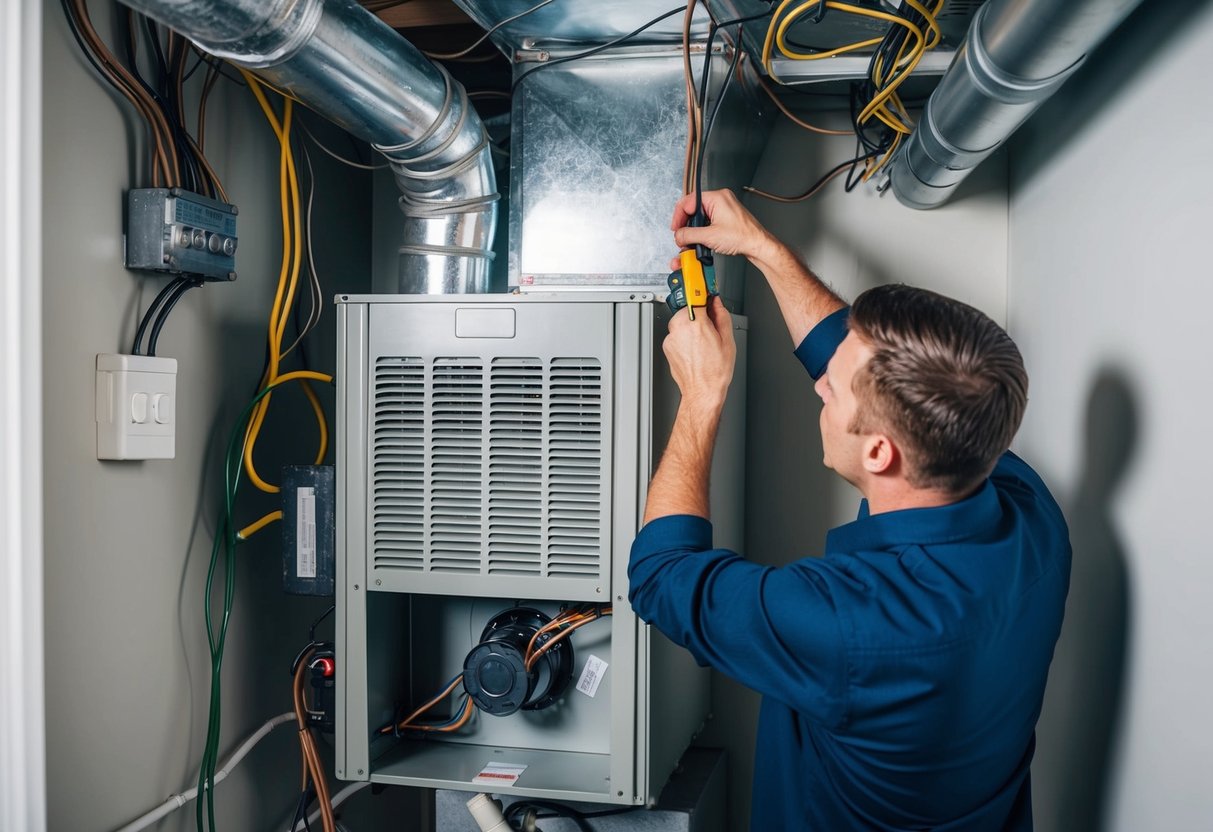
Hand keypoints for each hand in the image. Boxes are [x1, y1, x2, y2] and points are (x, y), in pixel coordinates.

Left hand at [663, 296, 735, 410]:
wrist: (702, 391)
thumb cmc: (715, 372)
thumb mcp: (727, 340)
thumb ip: (721, 316)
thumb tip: (717, 303)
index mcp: (696, 323)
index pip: (696, 296)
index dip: (701, 291)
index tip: (701, 283)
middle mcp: (679, 328)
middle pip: (688, 310)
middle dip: (698, 315)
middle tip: (710, 329)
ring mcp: (670, 338)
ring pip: (681, 322)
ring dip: (691, 327)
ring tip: (703, 344)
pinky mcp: (666, 346)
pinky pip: (676, 335)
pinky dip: (684, 338)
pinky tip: (695, 350)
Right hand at [669, 189, 776, 268]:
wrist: (758, 245)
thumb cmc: (743, 237)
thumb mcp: (710, 236)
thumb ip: (689, 235)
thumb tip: (678, 235)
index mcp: (716, 197)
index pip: (688, 202)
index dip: (679, 216)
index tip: (675, 229)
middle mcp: (720, 199)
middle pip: (693, 209)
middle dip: (686, 224)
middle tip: (681, 236)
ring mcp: (724, 208)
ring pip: (700, 216)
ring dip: (694, 229)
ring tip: (692, 241)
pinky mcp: (726, 217)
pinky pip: (708, 221)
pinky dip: (702, 230)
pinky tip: (701, 240)